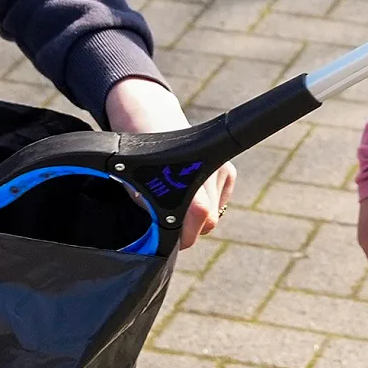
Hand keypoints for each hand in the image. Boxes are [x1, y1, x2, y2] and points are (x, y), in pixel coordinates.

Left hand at [102, 76, 230, 249]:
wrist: (149, 123)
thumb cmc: (139, 162)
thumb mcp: (140, 194)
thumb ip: (157, 219)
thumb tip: (163, 244)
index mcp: (192, 184)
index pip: (202, 222)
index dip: (186, 238)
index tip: (174, 242)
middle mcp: (212, 175)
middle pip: (209, 223)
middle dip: (191, 228)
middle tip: (171, 221)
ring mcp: (222, 169)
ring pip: (215, 212)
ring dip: (198, 215)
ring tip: (178, 198)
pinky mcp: (229, 168)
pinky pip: (221, 200)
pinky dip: (209, 201)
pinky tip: (193, 189)